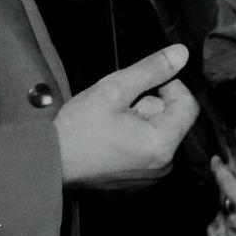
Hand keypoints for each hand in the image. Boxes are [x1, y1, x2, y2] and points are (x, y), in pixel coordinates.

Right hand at [56, 44, 199, 188]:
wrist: (47, 164)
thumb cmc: (78, 128)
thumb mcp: (114, 89)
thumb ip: (151, 70)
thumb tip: (182, 53)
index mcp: (162, 144)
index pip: (188, 104)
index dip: (169, 86)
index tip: (142, 85)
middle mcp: (163, 165)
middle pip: (172, 119)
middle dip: (149, 105)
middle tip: (118, 106)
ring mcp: (150, 176)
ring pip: (158, 133)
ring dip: (140, 120)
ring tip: (110, 122)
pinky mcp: (137, 182)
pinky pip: (147, 150)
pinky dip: (134, 138)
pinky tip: (109, 137)